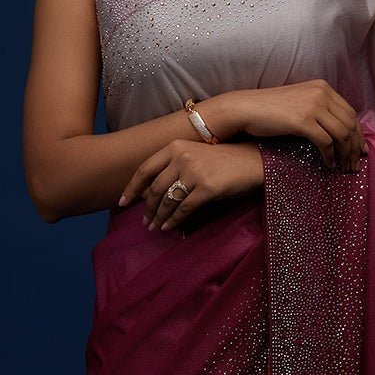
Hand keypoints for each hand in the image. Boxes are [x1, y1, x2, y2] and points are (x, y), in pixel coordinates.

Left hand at [118, 139, 264, 234]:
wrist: (251, 161)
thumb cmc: (221, 161)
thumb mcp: (193, 156)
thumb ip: (172, 169)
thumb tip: (149, 194)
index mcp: (175, 147)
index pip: (145, 169)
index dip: (132, 188)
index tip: (122, 202)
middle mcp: (182, 157)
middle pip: (155, 188)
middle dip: (147, 208)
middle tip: (144, 222)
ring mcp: (194, 172)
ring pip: (167, 200)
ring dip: (158, 217)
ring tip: (154, 227)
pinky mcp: (207, 188)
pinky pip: (183, 208)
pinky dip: (174, 220)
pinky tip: (169, 227)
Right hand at [209, 81, 367, 173]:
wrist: (247, 108)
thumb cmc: (270, 109)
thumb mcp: (299, 102)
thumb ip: (318, 110)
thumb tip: (335, 131)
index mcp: (323, 87)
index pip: (350, 112)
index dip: (358, 133)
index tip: (360, 150)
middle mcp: (321, 93)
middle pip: (350, 124)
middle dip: (355, 147)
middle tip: (356, 164)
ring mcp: (313, 106)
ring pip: (342, 134)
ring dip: (345, 155)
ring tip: (345, 168)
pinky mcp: (303, 121)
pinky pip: (326, 142)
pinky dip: (330, 157)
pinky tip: (329, 166)